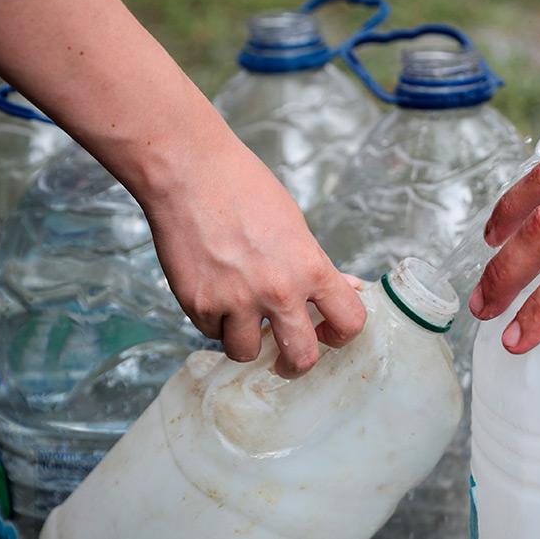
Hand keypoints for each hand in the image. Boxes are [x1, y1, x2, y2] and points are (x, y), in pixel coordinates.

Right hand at [142, 139, 366, 378]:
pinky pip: (212, 332)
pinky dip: (214, 320)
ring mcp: (235, 301)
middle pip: (302, 358)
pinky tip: (213, 289)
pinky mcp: (198, 304)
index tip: (328, 334)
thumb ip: (318, 265)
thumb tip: (348, 288)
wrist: (190, 174)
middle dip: (297, 365)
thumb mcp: (296, 225)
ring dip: (246, 341)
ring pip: (247, 354)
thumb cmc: (246, 190)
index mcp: (310, 268)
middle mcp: (277, 291)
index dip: (342, 334)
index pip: (349, 321)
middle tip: (288, 360)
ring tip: (241, 316)